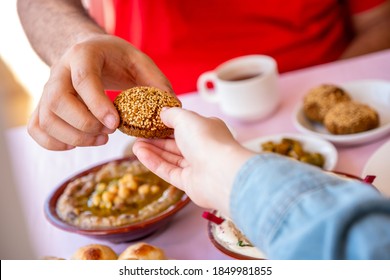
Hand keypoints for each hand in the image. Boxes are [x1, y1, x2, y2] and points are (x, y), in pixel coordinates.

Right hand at [28, 34, 172, 149]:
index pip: (83, 81)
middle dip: (86, 125)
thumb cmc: (116, 58)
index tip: (116, 124)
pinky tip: (77, 143)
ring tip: (100, 139)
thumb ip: (156, 81)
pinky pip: (36, 128)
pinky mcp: (44, 105)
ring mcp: (47, 89)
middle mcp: (59, 71)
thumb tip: (171, 107)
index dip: (98, 105)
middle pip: (58, 103)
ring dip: (74, 138)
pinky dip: (54, 143)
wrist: (88, 52)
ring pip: (46, 119)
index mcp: (83, 55)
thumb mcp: (139, 60)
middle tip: (110, 132)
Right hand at [133, 107, 254, 216]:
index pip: (185, 126)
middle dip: (156, 139)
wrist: (220, 174)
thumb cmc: (207, 140)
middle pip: (176, 143)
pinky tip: (140, 155)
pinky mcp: (189, 183)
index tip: (150, 122)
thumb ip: (173, 114)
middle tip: (138, 135)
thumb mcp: (186, 118)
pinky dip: (154, 162)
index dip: (166, 124)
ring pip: (171, 158)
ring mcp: (197, 166)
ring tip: (135, 145)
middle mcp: (203, 148)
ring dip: (153, 151)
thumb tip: (163, 112)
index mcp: (208, 130)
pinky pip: (168, 171)